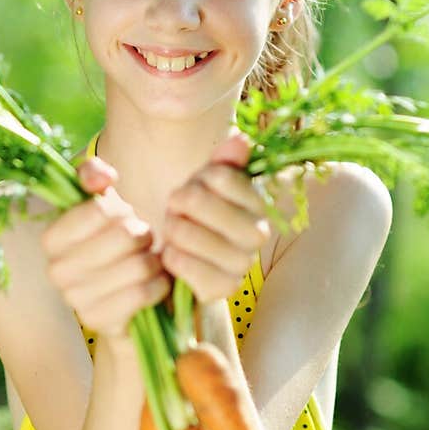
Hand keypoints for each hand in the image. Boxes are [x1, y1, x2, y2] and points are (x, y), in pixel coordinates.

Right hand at [41, 154, 172, 342]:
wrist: (125, 297)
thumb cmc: (113, 242)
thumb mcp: (102, 203)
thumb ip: (93, 174)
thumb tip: (101, 179)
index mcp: (50, 238)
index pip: (99, 211)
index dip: (122, 212)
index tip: (123, 220)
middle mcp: (56, 270)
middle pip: (124, 236)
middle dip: (143, 235)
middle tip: (143, 243)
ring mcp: (76, 300)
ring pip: (138, 266)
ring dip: (154, 261)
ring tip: (150, 262)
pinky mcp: (100, 322)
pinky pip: (144, 293)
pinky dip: (160, 285)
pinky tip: (156, 283)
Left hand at [159, 129, 270, 303]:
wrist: (195, 263)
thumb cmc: (200, 216)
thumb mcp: (209, 184)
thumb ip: (225, 162)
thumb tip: (240, 140)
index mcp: (258, 202)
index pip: (218, 176)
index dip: (197, 180)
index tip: (194, 188)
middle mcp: (258, 233)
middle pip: (198, 202)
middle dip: (178, 203)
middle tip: (176, 211)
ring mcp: (242, 264)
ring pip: (186, 233)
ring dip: (171, 230)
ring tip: (175, 233)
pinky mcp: (223, 289)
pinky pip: (181, 263)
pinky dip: (170, 257)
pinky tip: (174, 255)